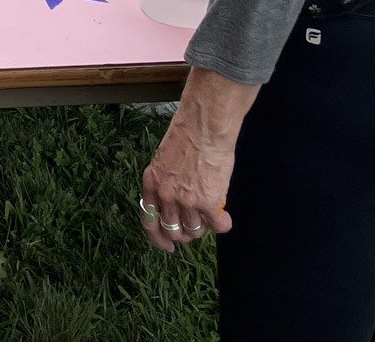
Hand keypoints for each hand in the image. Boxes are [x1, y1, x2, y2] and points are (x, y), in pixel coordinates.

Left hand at [139, 112, 236, 254]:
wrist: (205, 127)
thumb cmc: (188, 137)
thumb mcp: (164, 160)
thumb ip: (165, 184)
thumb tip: (173, 206)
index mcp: (151, 184)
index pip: (149, 221)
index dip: (158, 239)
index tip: (168, 247)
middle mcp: (166, 195)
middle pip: (174, 230)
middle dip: (186, 233)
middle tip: (197, 224)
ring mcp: (187, 201)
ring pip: (196, 231)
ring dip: (205, 226)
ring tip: (211, 210)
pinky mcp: (209, 202)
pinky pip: (218, 227)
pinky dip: (223, 224)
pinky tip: (224, 215)